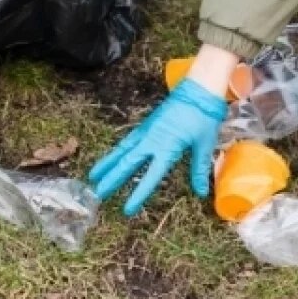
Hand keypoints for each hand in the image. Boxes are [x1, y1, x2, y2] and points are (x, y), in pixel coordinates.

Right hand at [89, 79, 227, 215]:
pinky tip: (111, 158)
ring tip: (92, 177)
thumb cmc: (203, 116)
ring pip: (122, 151)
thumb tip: (201, 192)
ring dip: (107, 164)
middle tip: (98, 194)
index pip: (150, 177)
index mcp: (167, 148)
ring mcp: (146, 132)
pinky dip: (116, 152)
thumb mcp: (204, 144)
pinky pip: (126, 142)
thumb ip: (199, 169)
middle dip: (112, 180)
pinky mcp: (145, 125)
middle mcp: (152, 141)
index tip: (126, 209)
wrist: (197, 88)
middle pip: (127, 164)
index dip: (138, 194)